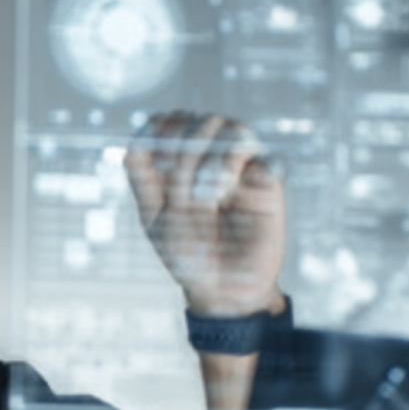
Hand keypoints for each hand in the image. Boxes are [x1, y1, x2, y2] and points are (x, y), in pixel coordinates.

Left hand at [125, 111, 286, 316]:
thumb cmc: (185, 253)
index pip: (165, 123)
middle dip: (188, 152)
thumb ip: (144, 176)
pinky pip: (267, 158)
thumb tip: (140, 136)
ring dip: (216, 158)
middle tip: (185, 190)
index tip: (157, 158)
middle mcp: (207, 158)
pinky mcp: (268, 182)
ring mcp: (239, 167)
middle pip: (199, 121)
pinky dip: (247, 169)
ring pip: (233, 129)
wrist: (221, 288)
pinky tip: (234, 192)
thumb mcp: (154, 217)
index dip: (159, 128)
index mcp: (174, 164)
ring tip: (211, 194)